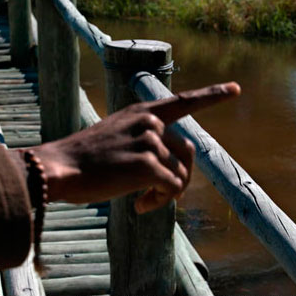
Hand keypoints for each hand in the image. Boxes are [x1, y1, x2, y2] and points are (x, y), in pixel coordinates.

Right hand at [31, 82, 240, 213]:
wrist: (60, 168)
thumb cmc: (83, 159)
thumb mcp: (113, 136)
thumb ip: (142, 141)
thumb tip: (167, 167)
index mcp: (140, 112)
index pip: (182, 101)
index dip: (211, 95)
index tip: (235, 89)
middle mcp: (149, 122)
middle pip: (187, 152)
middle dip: (178, 177)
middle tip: (155, 194)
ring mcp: (150, 141)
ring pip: (181, 174)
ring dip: (166, 192)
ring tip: (142, 200)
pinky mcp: (149, 165)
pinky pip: (171, 188)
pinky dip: (159, 201)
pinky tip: (138, 206)